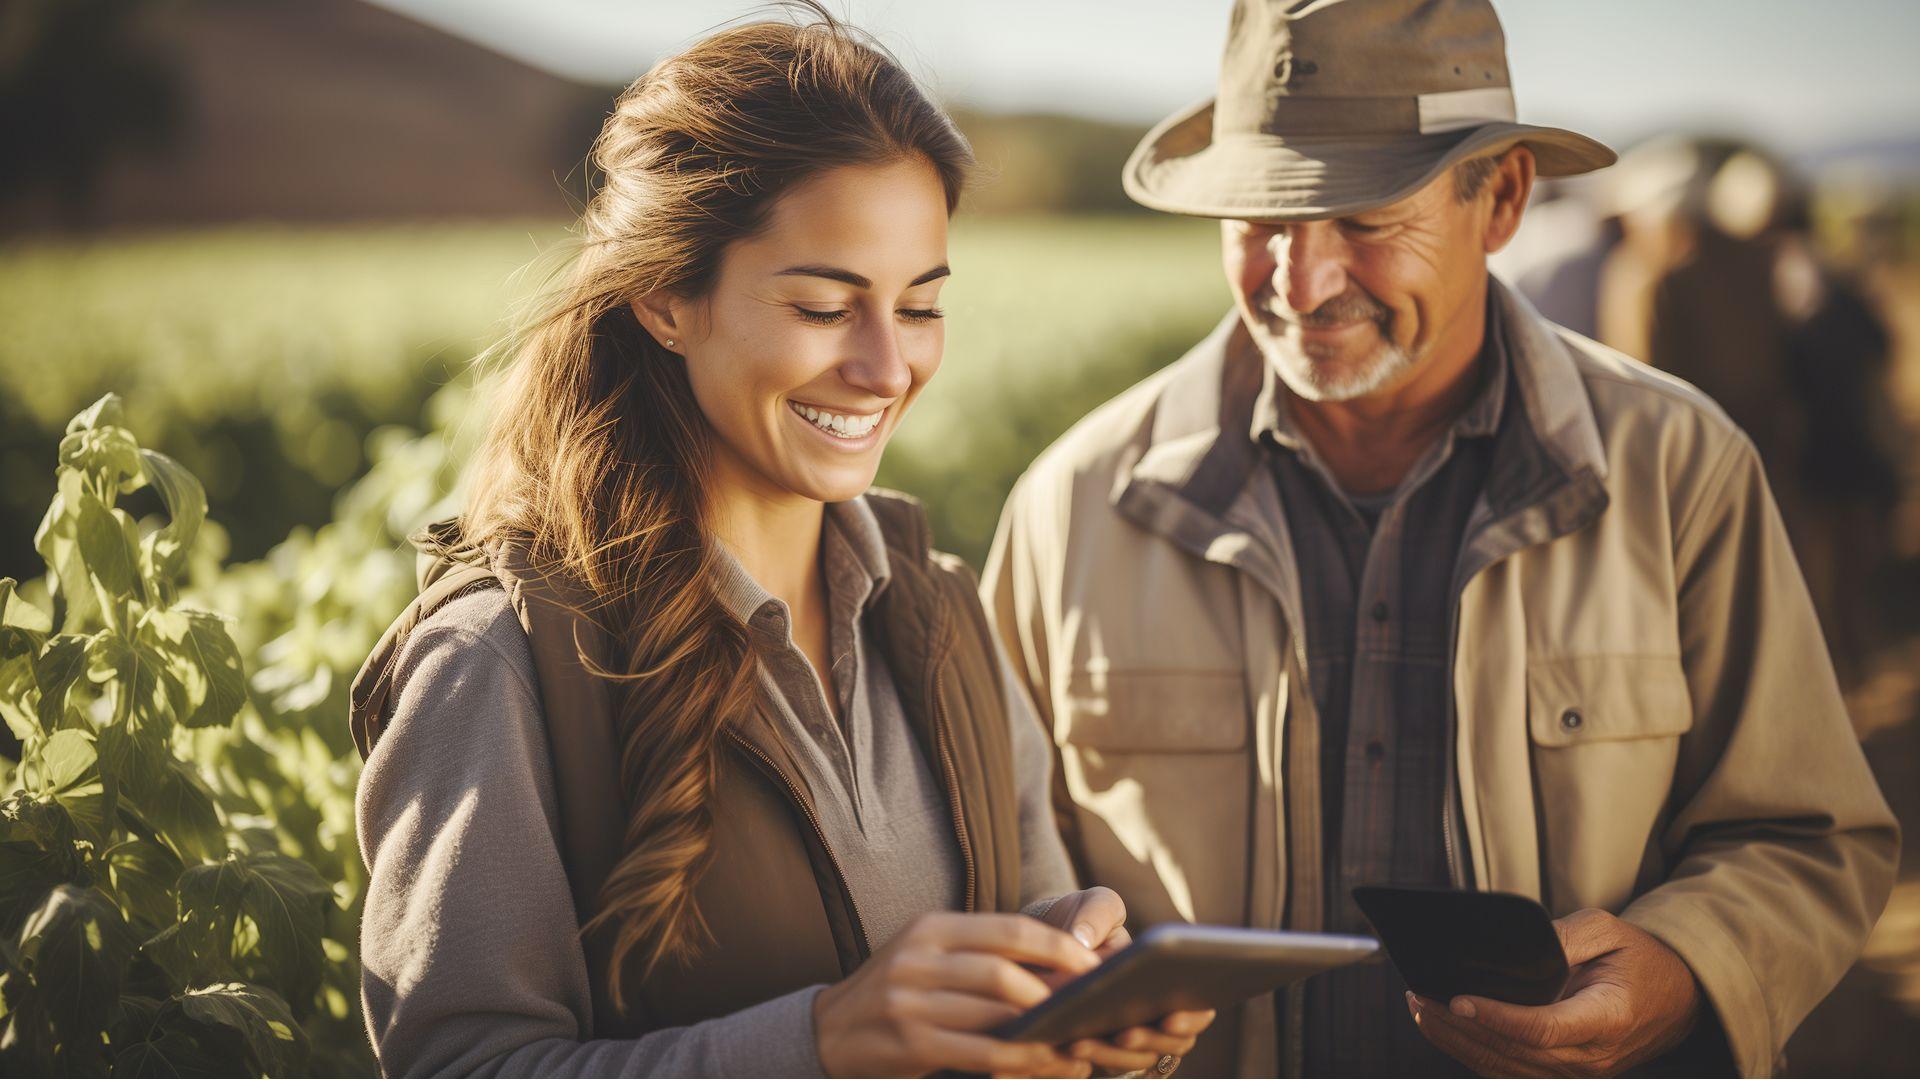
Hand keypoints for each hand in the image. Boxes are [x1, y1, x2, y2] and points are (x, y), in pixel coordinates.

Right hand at [812, 911, 1100, 1077]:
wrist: (828, 1032)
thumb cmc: (895, 991)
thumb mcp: (928, 955)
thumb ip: (981, 954)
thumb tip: (1058, 966)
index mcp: (931, 927)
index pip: (1010, 928)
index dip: (1059, 946)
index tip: (1095, 964)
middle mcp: (919, 959)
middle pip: (1006, 969)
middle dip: (1059, 989)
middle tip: (1094, 1004)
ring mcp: (912, 1003)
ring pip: (997, 1013)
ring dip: (1045, 1028)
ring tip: (1078, 1036)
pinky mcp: (911, 1044)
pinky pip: (982, 1053)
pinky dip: (1020, 1060)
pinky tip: (1044, 1062)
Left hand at [1039, 888, 1216, 1075]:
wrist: (1042, 935)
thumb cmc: (1081, 918)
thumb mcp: (1094, 904)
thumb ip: (1098, 913)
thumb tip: (1084, 942)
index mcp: (1166, 980)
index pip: (1198, 1008)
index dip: (1192, 1018)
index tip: (1170, 1016)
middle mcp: (1153, 1012)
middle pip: (1172, 1043)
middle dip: (1152, 1041)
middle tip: (1126, 1032)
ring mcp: (1126, 1034)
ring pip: (1136, 1059)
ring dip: (1115, 1054)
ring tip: (1085, 1039)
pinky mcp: (1096, 1048)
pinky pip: (1102, 1065)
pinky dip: (1091, 1057)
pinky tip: (1069, 1042)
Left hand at [1406, 907, 1701, 1076]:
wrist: (1678, 998)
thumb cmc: (1641, 959)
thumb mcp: (1608, 930)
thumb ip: (1563, 937)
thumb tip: (1516, 946)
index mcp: (1608, 1018)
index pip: (1543, 1028)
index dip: (1496, 1017)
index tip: (1458, 998)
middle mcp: (1593, 1057)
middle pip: (1513, 1052)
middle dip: (1459, 1027)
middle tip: (1419, 996)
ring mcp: (1580, 1074)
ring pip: (1506, 1068)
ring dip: (1458, 1043)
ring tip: (1421, 1011)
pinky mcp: (1566, 1076)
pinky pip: (1512, 1072)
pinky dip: (1475, 1054)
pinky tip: (1448, 1032)